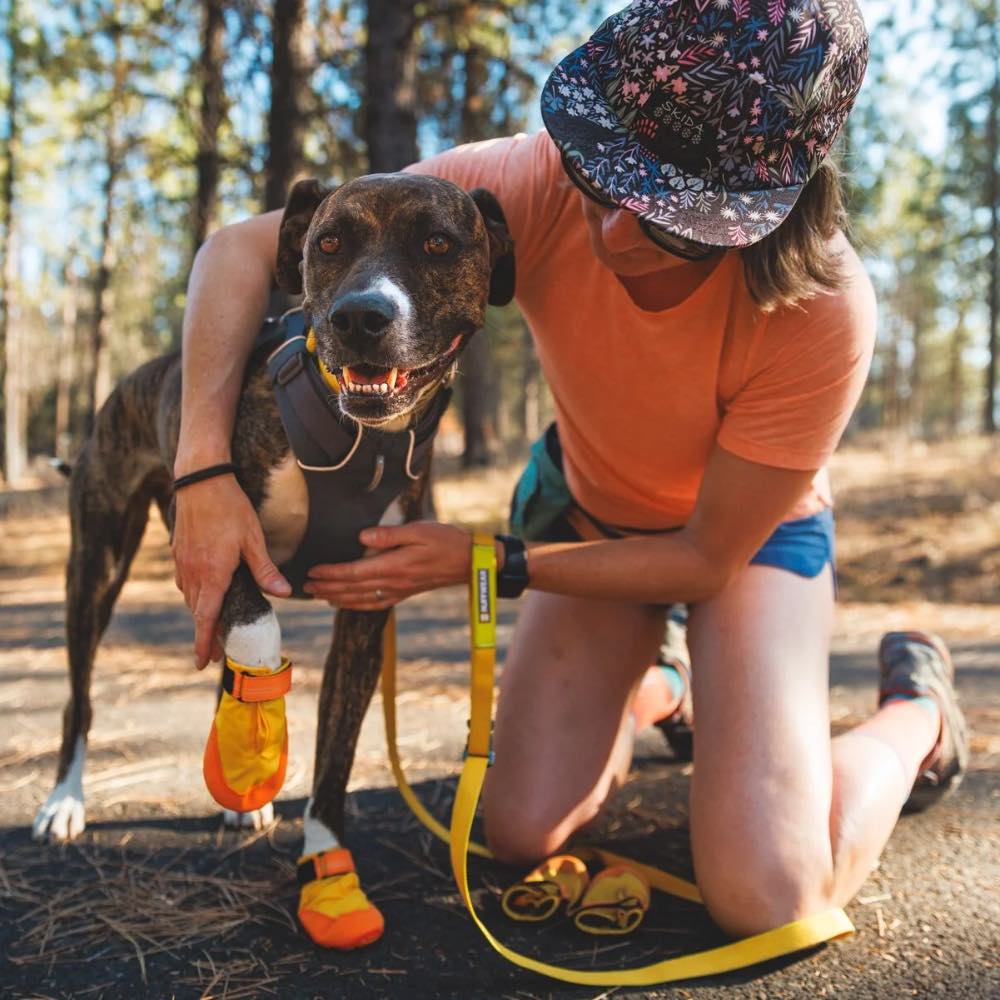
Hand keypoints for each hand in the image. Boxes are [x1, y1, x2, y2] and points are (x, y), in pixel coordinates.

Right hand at [171, 474, 290, 667]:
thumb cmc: (230, 507)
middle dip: (207, 632)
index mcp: (212, 574)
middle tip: (219, 650)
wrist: (200, 479)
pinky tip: (205, 590)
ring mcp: (182, 562)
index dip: (204, 643)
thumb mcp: (253, 539)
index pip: (205, 618)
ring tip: (213, 624)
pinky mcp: (178, 552)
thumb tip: (284, 593)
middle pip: (198, 612)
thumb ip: (265, 569)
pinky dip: (195, 592)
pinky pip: (185, 581)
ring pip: (190, 597)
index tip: (202, 664)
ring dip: (200, 612)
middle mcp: (192, 572)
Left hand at [304, 521, 472, 608]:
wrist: (470, 560)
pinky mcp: (405, 592)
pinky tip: (346, 604)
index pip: (355, 572)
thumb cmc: (445, 540)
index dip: (332, 573)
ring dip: (337, 598)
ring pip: (361, 599)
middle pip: (353, 588)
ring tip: (319, 595)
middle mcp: (394, 582)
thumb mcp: (419, 530)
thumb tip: (362, 536)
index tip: (314, 571)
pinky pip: (375, 603)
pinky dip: (356, 605)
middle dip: (328, 587)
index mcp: (394, 565)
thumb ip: (389, 534)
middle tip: (306, 586)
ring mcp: (399, 590)